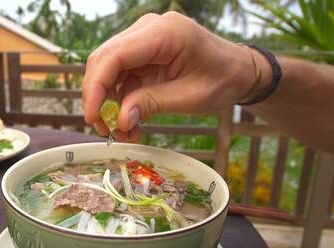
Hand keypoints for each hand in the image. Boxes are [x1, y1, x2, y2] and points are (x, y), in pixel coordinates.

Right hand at [82, 12, 270, 141]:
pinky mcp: (142, 52)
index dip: (96, 87)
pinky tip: (130, 123)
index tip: (94, 117)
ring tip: (123, 133)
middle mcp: (148, 29)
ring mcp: (143, 38)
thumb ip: (153, 104)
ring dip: (109, 103)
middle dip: (98, 97)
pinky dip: (121, 100)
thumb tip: (120, 120)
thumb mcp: (190, 97)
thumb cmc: (223, 79)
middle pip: (104, 60)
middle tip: (104, 130)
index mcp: (164, 33)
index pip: (114, 56)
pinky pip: (121, 76)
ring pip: (108, 70)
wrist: (239, 70)